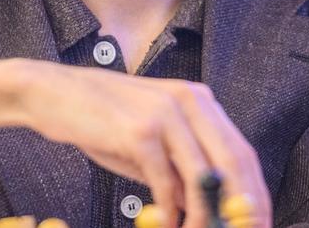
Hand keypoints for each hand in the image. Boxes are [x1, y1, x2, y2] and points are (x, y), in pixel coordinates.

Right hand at [18, 61, 269, 227]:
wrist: (52, 93)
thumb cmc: (100, 118)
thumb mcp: (150, 142)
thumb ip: (179, 169)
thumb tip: (204, 205)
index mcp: (198, 99)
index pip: (242, 151)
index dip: (255, 193)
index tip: (256, 222)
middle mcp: (190, 100)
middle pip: (234, 163)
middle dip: (240, 208)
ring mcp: (166, 112)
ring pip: (203, 176)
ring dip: (205, 215)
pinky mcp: (140, 130)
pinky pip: (165, 182)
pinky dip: (168, 211)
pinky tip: (165, 224)